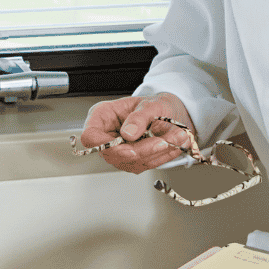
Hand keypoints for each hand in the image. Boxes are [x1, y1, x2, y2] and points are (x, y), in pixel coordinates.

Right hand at [79, 92, 194, 173]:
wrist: (169, 113)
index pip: (90, 137)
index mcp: (102, 117)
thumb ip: (139, 117)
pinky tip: (175, 145)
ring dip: (156, 153)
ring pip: (131, 162)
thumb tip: (128, 133)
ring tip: (177, 138)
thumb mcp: (149, 104)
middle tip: (163, 141)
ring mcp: (118, 151)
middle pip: (113, 154)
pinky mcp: (132, 161)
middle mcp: (107, 136)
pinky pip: (145, 164)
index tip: (129, 148)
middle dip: (141, 150)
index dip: (105, 145)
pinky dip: (162, 156)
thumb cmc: (154, 105)